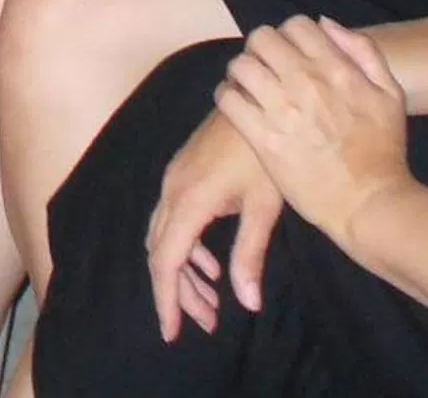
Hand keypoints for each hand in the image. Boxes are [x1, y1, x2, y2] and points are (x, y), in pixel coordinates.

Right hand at [146, 107, 284, 341]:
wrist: (260, 95)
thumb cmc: (266, 152)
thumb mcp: (264, 206)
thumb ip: (250, 254)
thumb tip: (247, 303)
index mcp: (188, 200)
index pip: (166, 260)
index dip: (167, 299)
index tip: (173, 332)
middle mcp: (172, 188)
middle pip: (161, 251)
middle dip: (178, 292)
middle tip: (206, 323)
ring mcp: (175, 177)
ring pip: (165, 236)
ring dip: (184, 271)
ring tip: (211, 302)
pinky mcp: (184, 170)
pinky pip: (173, 218)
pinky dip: (187, 248)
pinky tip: (209, 265)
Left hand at [213, 17, 412, 250]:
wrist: (370, 203)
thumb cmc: (384, 151)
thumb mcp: (390, 94)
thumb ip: (364, 52)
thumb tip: (325, 23)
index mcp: (336, 68)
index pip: (295, 24)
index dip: (289, 34)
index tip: (290, 53)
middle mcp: (305, 82)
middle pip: (261, 38)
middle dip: (261, 48)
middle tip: (265, 67)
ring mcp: (282, 109)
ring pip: (241, 65)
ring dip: (242, 72)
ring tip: (249, 86)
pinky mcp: (263, 139)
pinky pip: (228, 99)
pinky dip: (227, 97)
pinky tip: (238, 106)